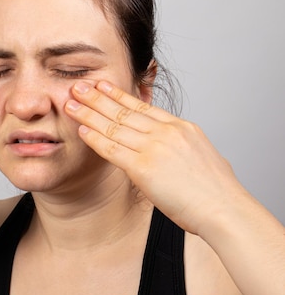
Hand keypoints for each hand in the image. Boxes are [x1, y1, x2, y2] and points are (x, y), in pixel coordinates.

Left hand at [65, 80, 244, 233]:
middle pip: (124, 111)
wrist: (225, 209)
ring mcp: (154, 148)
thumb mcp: (201, 156)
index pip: (143, 106)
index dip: (118, 94)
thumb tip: (173, 149)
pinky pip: (112, 149)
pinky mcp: (144, 168)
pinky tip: (81, 131)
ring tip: (70, 104)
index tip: (102, 85)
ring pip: (114, 126)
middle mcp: (166, 133)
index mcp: (181, 128)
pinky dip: (95, 139)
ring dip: (89, 114)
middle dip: (97, 97)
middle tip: (77, 86)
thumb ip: (181, 147)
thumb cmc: (217, 191)